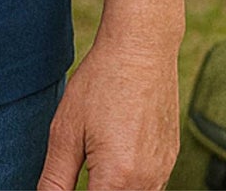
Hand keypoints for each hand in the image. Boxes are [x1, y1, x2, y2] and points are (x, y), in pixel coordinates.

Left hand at [37, 39, 179, 190]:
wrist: (142, 48)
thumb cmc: (101, 82)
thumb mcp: (66, 130)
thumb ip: (55, 180)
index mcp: (118, 180)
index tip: (72, 180)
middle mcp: (147, 184)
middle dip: (94, 188)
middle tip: (82, 167)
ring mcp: (163, 172)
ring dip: (112, 188)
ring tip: (96, 160)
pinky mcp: (170, 159)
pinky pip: (151, 186)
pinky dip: (130, 181)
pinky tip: (115, 154)